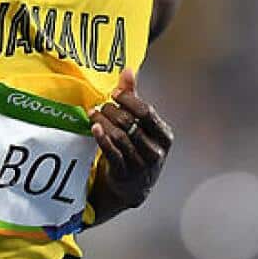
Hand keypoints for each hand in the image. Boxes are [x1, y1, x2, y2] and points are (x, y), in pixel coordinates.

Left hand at [89, 69, 175, 207]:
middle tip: (101, 106)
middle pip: (131, 123)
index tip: (114, 93)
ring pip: (120, 136)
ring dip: (103, 122)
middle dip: (112, 111)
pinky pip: (112, 153)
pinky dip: (102, 139)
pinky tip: (94, 128)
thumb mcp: (141, 126)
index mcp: (164, 135)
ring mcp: (141, 164)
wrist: (132, 188)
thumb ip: (133, 98)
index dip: (128, 100)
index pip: (146, 112)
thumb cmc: (137, 149)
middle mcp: (156, 150)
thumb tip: (128, 70)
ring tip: (93, 114)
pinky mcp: (125, 174)